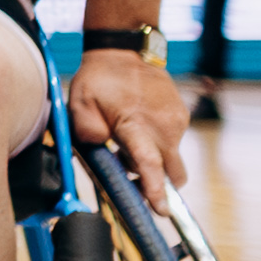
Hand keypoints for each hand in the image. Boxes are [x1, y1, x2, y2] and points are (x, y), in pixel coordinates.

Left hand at [68, 48, 193, 190]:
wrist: (126, 51)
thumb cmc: (99, 79)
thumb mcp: (80, 104)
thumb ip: (87, 133)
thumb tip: (102, 151)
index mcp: (136, 124)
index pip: (149, 163)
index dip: (154, 189)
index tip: (161, 209)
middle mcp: (163, 126)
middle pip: (172, 173)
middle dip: (159, 185)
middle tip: (134, 184)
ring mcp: (176, 122)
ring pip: (171, 159)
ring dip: (153, 162)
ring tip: (125, 145)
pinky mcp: (181, 117)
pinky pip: (172, 143)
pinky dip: (157, 147)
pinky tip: (136, 132)